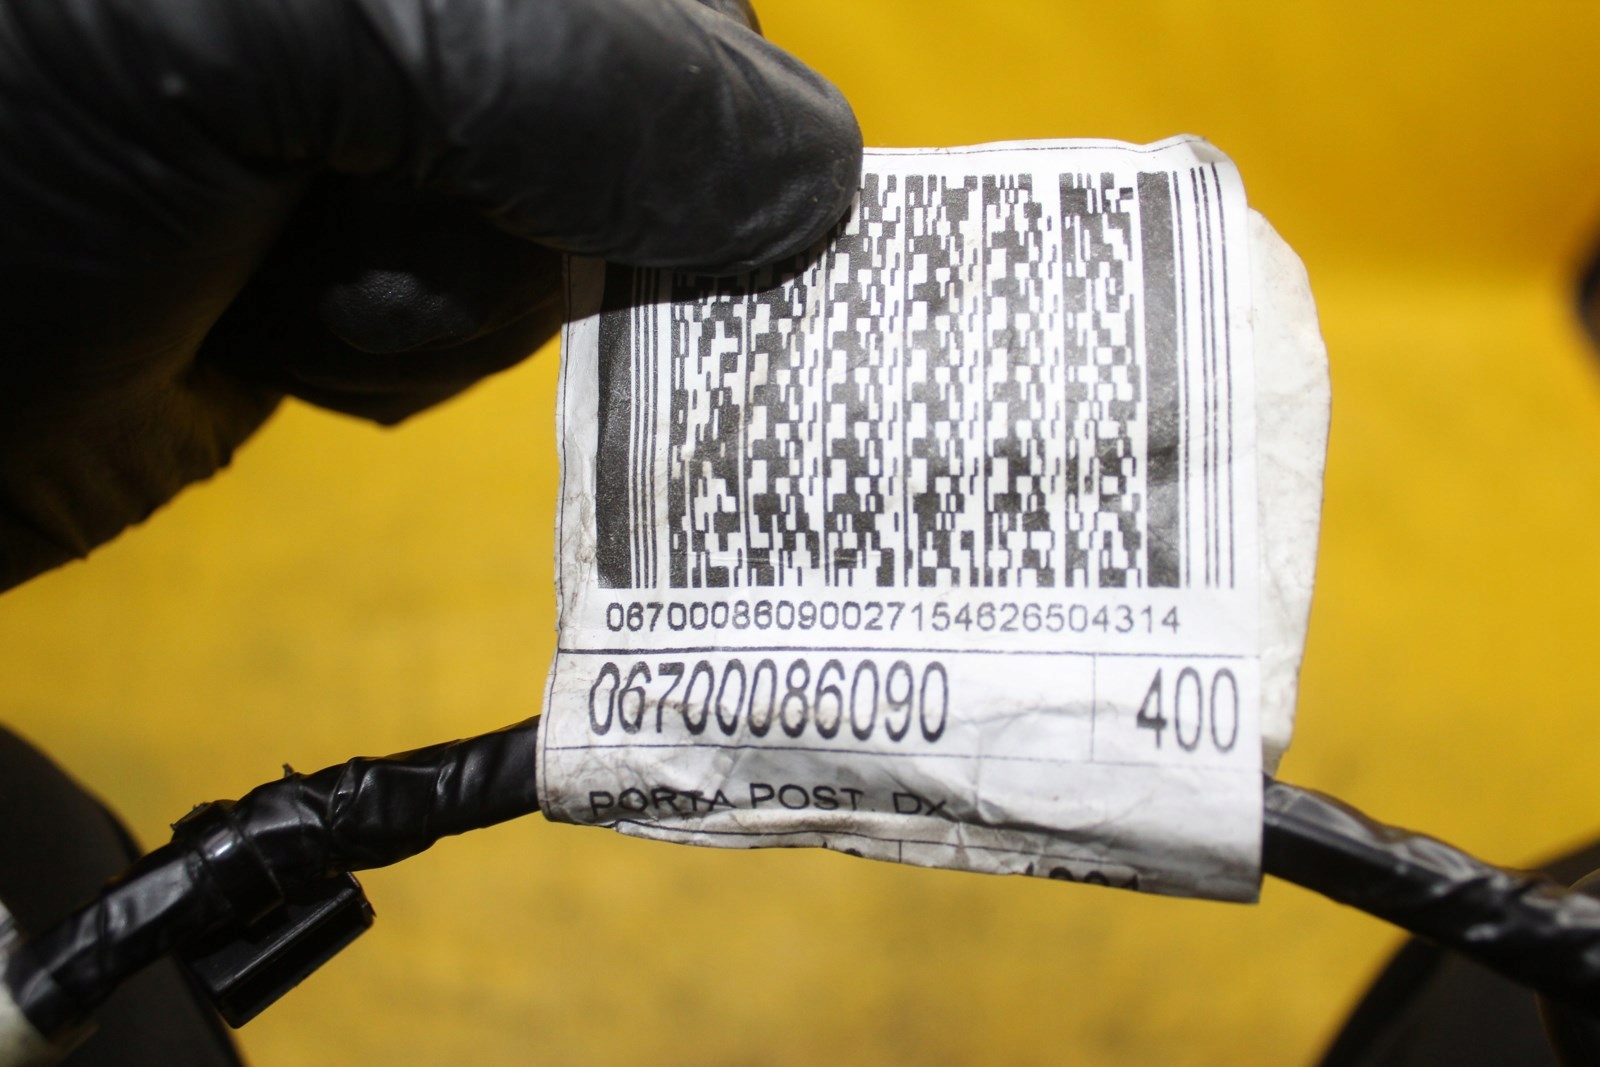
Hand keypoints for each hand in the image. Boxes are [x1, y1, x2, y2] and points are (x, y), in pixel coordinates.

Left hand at [0, 0, 860, 589]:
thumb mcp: (274, 31)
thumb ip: (590, 73)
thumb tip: (814, 182)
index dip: (672, 68)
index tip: (572, 181)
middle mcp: (416, 6)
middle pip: (641, 82)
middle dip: (533, 191)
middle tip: (374, 203)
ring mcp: (383, 98)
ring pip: (574, 208)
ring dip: (454, 284)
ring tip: (283, 267)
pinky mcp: (355, 221)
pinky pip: (497, 298)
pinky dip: (411, 340)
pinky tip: (277, 320)